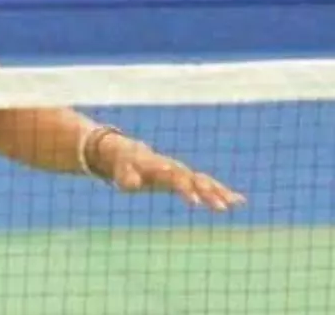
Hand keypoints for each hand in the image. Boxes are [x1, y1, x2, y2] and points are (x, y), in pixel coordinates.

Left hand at [92, 133, 245, 211]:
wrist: (128, 153)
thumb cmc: (123, 165)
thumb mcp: (121, 171)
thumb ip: (127, 177)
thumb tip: (133, 184)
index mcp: (160, 166)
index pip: (175, 177)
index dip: (184, 189)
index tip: (194, 202)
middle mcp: (175, 168)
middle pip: (195, 179)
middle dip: (208, 193)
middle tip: (220, 208)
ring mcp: (183, 172)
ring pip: (205, 181)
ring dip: (220, 192)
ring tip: (236, 204)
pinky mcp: (188, 178)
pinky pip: (208, 185)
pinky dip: (223, 191)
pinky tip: (240, 201)